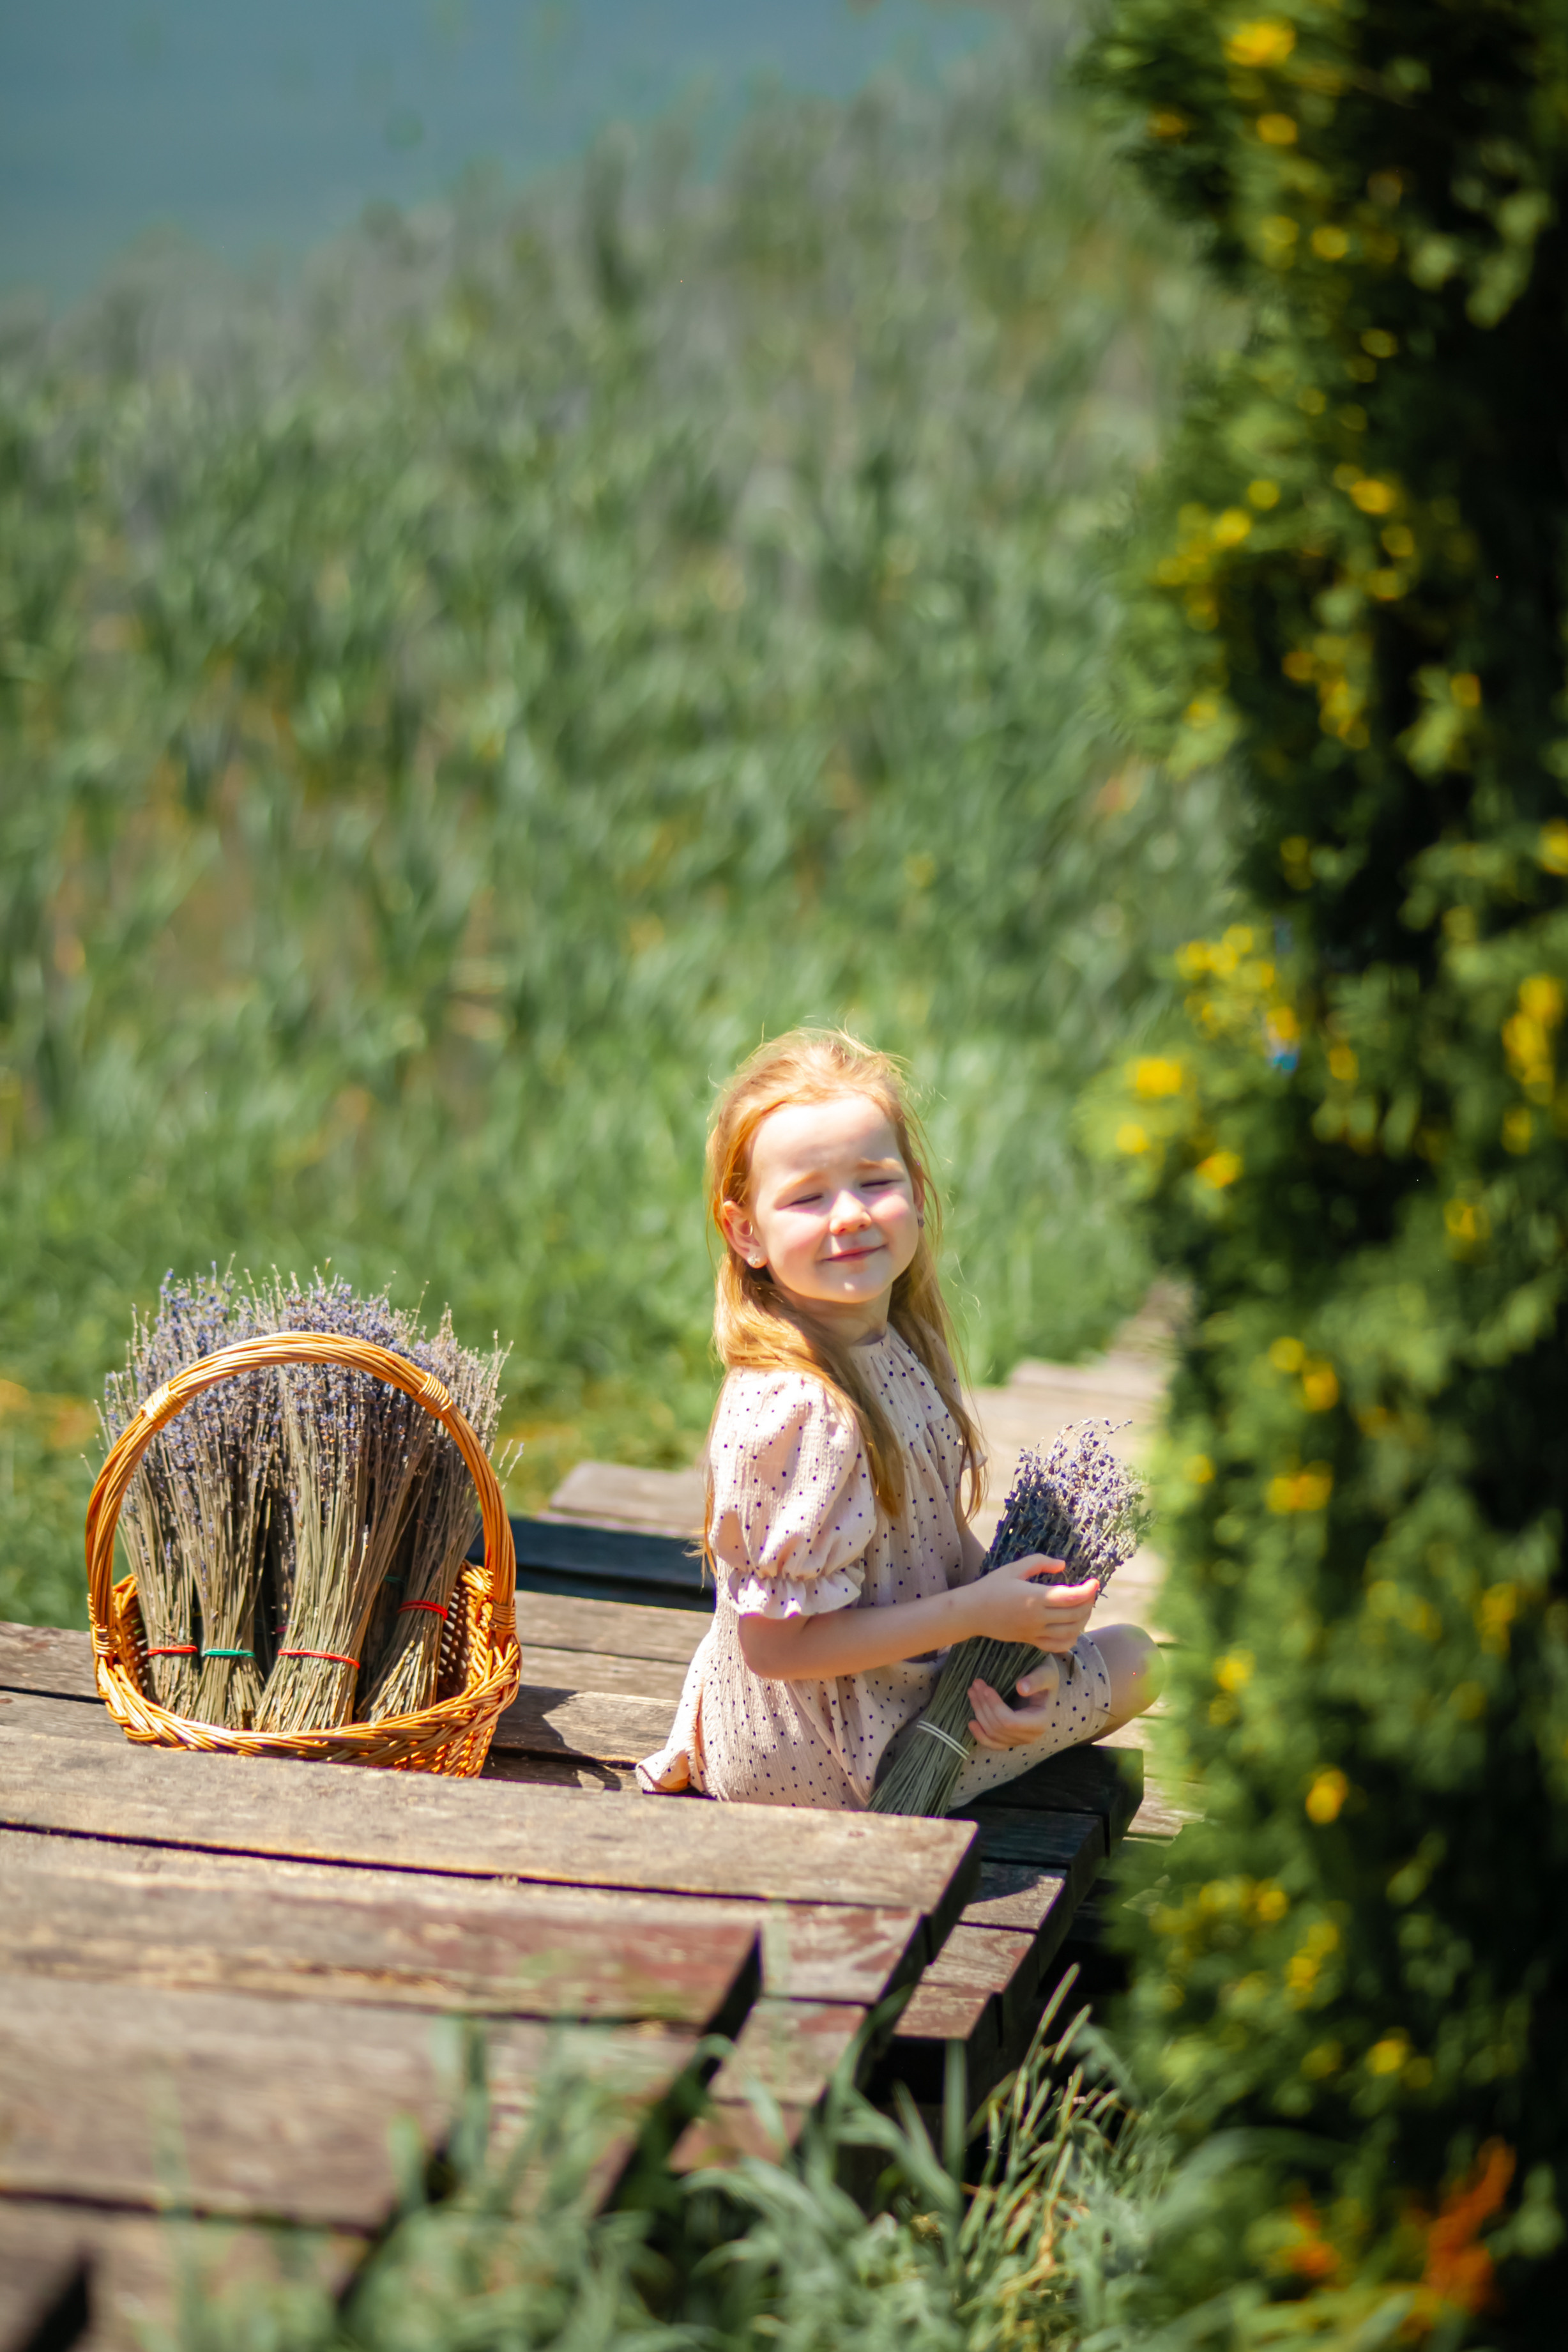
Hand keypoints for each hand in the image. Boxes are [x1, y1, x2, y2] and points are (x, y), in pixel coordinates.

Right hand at [966, 1556, 1097, 1651]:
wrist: (971, 1613)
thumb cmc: (991, 1587)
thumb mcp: (1014, 1569)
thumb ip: (1039, 1562)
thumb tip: (1062, 1565)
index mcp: (1034, 1597)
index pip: (1071, 1597)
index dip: (1088, 1590)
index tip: (1094, 1582)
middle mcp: (1037, 1617)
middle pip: (1075, 1615)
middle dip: (1088, 1603)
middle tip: (1089, 1592)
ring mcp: (1034, 1632)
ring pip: (1070, 1632)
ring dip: (1083, 1620)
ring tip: (1083, 1607)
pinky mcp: (1031, 1640)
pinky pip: (1058, 1645)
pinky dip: (1071, 1638)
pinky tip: (1073, 1627)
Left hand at [968, 1662, 1061, 1750]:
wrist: (1045, 1685)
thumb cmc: (1046, 1677)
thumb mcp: (1046, 1673)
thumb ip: (1037, 1680)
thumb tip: (1021, 1688)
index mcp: (1041, 1722)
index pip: (1011, 1722)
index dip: (995, 1707)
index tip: (986, 1688)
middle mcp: (1031, 1736)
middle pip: (999, 1727)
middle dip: (984, 1706)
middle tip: (976, 1684)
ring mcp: (1020, 1740)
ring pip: (992, 1734)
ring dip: (979, 1714)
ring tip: (972, 1692)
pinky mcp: (1011, 1740)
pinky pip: (993, 1744)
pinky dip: (980, 1735)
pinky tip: (971, 1722)